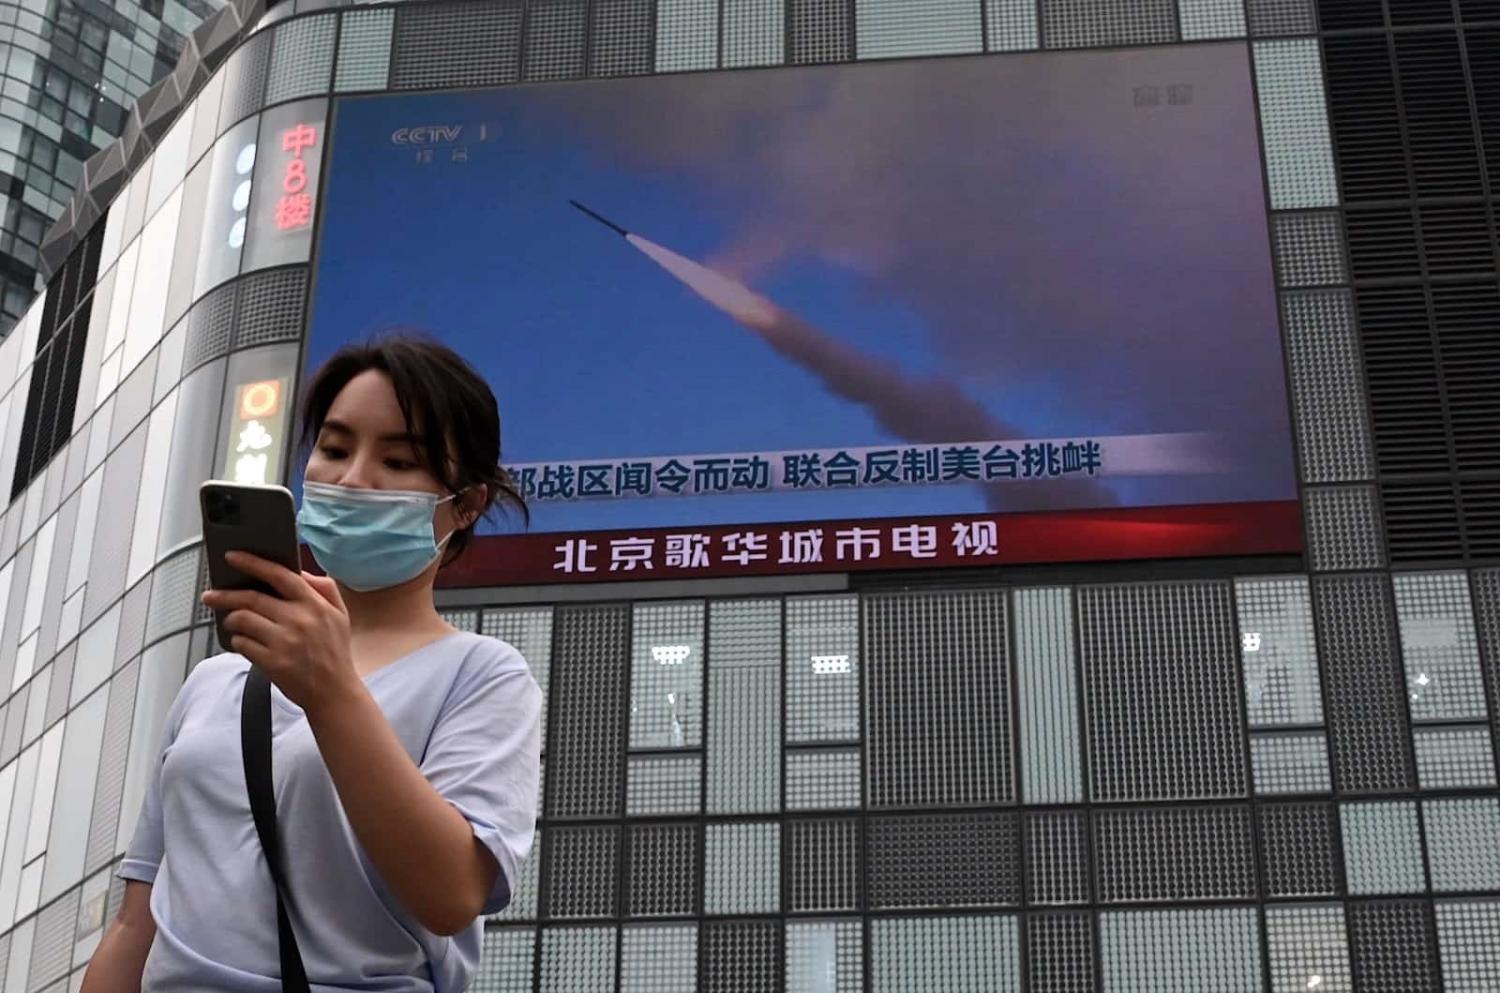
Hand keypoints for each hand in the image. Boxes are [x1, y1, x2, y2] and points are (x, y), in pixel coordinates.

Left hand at [201, 551, 359, 715]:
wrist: (334, 692)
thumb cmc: (334, 651)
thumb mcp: (340, 614)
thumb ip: (323, 588)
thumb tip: (298, 571)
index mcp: (314, 604)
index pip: (280, 574)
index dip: (253, 563)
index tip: (232, 556)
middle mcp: (298, 620)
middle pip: (251, 598)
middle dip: (225, 594)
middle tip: (210, 595)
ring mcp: (284, 642)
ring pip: (242, 620)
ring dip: (232, 620)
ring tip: (233, 623)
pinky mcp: (272, 662)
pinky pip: (242, 643)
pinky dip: (239, 640)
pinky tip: (245, 642)